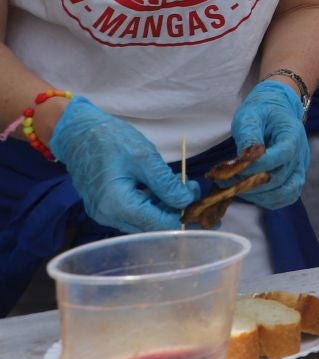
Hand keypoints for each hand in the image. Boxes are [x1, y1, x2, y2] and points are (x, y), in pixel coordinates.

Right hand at [46, 97, 198, 232]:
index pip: (157, 224)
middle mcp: (108, 216)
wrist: (79, 133)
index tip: (199, 203)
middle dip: (175, 211)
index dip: (182, 217)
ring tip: (179, 185)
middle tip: (191, 189)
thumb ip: (166, 183)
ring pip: (143, 220)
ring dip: (163, 207)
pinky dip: (150, 203)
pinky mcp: (104, 207)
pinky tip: (161, 187)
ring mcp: (104, 213)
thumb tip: (186, 201)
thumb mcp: (144, 157)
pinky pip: (133, 213)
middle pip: (151, 225)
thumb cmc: (110, 140)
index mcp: (117, 205)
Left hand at [230, 80, 308, 209]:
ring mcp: (299, 167)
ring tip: (236, 188)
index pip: (282, 155)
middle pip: (280, 177)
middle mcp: (300, 153)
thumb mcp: (250, 116)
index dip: (259, 166)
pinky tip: (252, 193)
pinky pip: (287, 196)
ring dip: (259, 195)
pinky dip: (270, 200)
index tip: (235, 169)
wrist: (276, 110)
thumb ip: (249, 136)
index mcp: (292, 135)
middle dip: (250, 183)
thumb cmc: (261, 112)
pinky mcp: (295, 176)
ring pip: (284, 191)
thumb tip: (244, 159)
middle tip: (225, 181)